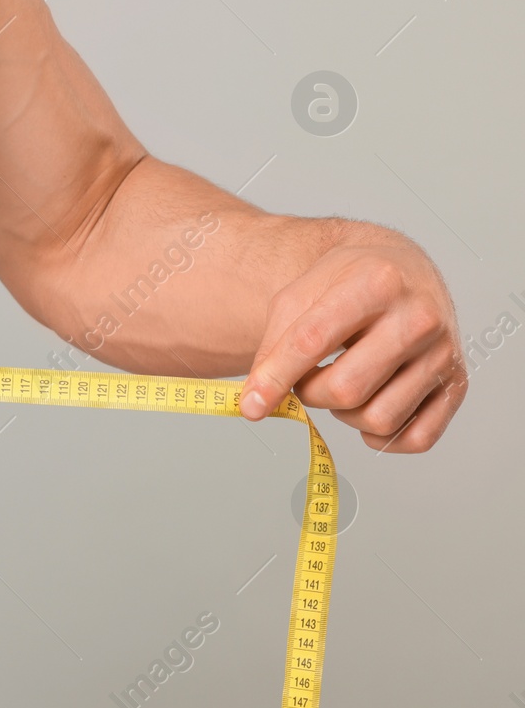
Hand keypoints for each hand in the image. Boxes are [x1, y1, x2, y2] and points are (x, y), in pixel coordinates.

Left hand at [238, 232, 465, 451]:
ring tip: (343, 382)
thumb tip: (256, 404)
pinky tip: (370, 407)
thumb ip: (274, 346)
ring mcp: (444, 353)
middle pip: (346, 390)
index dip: (275, 377)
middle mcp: (420, 318)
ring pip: (379, 419)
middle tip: (308, 377)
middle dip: (310, 393)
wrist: (403, 269)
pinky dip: (382, 437)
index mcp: (376, 283)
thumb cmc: (346, 283)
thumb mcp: (299, 295)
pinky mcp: (456, 384)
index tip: (250, 406)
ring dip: (345, 414)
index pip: (313, 341)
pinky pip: (415, 438)